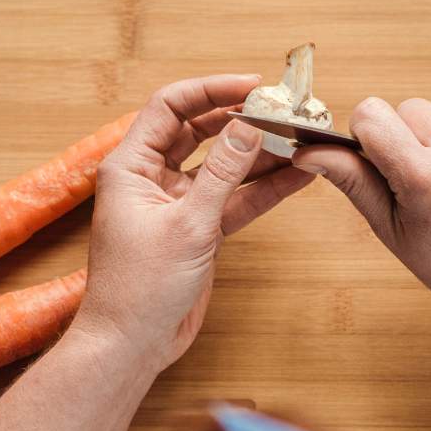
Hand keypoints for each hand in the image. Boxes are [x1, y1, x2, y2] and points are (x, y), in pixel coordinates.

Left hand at [71, 75, 313, 372]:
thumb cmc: (139, 289)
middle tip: (282, 110)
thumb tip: (248, 127)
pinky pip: (234, 199)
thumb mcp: (188, 224)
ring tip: (299, 138)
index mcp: (130, 166)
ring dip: (260, 154)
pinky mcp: (198, 229)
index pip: (171, 107)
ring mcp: (177, 203)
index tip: (252, 85)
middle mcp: (151, 178)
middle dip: (241, 119)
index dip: (211, 90)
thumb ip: (222, 173)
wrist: (131, 345)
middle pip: (200, 131)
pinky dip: (263, 189)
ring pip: (223, 165)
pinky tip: (297, 177)